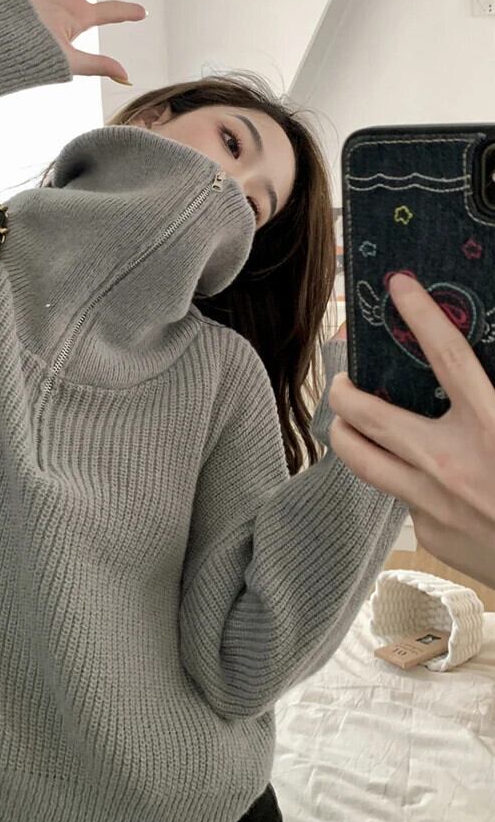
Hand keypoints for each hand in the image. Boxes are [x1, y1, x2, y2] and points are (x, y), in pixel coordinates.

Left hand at [327, 273, 494, 587]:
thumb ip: (492, 395)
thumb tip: (475, 372)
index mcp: (490, 427)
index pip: (447, 356)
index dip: (422, 314)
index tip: (399, 287)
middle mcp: (449, 463)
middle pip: (365, 415)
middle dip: (342, 389)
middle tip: (343, 379)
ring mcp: (430, 503)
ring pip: (358, 458)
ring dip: (346, 433)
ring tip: (348, 420)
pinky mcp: (428, 534)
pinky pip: (400, 497)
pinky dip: (404, 480)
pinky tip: (422, 478)